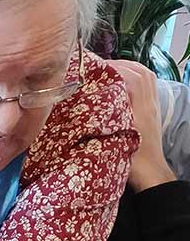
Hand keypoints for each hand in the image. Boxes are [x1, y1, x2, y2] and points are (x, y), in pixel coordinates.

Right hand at [107, 60, 175, 192]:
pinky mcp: (153, 110)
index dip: (114, 70)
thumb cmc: (131, 162)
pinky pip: (149, 85)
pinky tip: (123, 81)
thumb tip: (86, 107)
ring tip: (110, 70)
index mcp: (140, 110)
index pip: (131, 79)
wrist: (151, 174)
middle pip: (140, 73)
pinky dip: (136, 77)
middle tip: (99, 67)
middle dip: (119, 66)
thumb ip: (103, 123)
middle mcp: (149, 104)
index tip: (95, 69)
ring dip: (129, 69)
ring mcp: (153, 106)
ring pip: (146, 76)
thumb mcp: (112, 143)